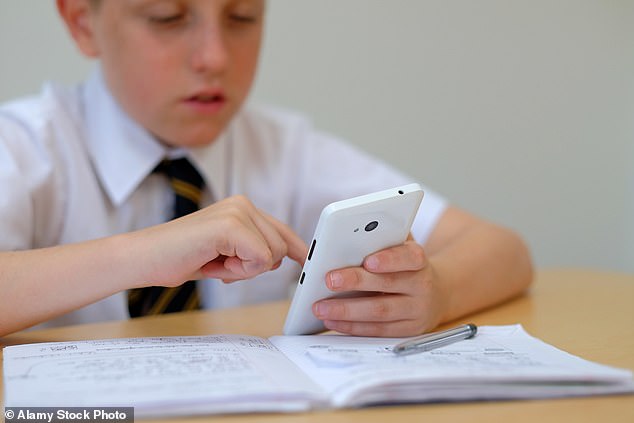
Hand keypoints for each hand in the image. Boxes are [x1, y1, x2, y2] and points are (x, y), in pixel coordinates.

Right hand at [136, 195, 307, 286]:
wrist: (142, 258)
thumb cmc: (181, 258)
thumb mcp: (226, 253)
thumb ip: (252, 250)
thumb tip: (282, 258)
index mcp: (243, 208)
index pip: (282, 231)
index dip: (297, 249)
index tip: (308, 262)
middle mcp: (243, 204)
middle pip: (281, 248)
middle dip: (254, 267)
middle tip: (222, 264)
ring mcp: (237, 211)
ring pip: (272, 255)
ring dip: (244, 270)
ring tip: (214, 261)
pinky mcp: (230, 225)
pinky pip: (259, 259)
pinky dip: (238, 271)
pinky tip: (213, 262)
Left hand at [312, 237, 446, 336]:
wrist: (436, 294)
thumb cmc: (405, 266)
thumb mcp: (399, 247)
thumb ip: (380, 240)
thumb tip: (348, 234)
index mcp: (418, 260)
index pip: (409, 257)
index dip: (389, 259)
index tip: (368, 261)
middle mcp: (422, 285)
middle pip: (387, 285)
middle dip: (355, 282)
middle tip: (329, 280)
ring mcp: (416, 311)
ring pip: (380, 312)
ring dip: (347, 311)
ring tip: (321, 307)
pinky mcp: (408, 330)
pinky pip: (377, 331)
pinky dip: (352, 326)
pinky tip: (332, 321)